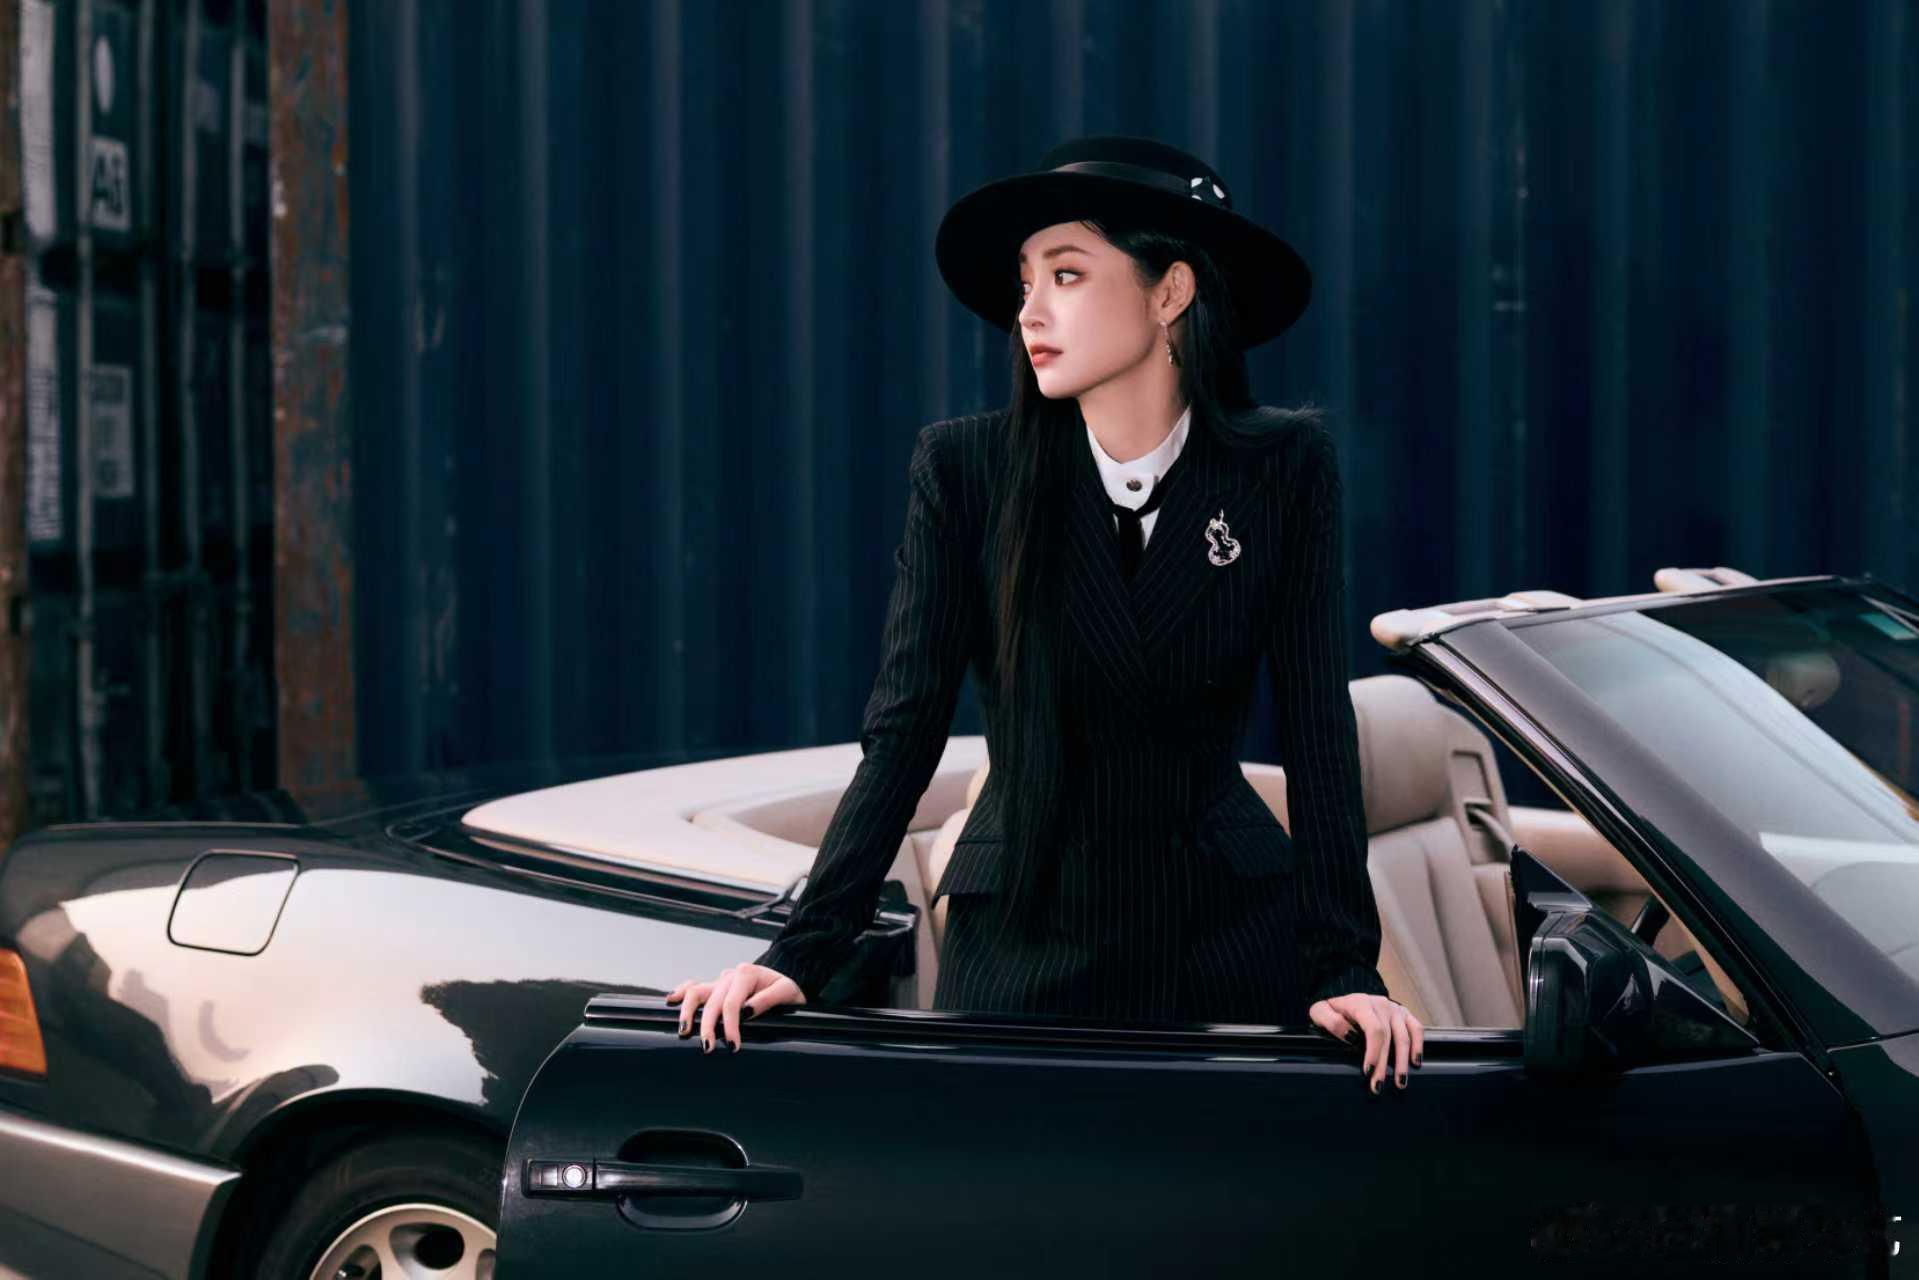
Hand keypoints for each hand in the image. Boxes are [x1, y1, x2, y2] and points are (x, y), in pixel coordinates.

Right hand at [665, 963, 806, 1052]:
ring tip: (683, 1031)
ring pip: (696, 991)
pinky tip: (670, 1001)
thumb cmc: (788, 988)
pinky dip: (682, 992)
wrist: (788, 977)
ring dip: (687, 1011)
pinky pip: (695, 986)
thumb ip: (767, 999)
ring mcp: (721, 981)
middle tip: (708, 1048)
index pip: (732, 1003)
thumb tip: (746, 1011)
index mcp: (747, 974)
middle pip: (711, 1002)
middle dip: (707, 1026)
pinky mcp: (717, 987)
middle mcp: (730, 976)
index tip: (733, 1046)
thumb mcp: (787, 991)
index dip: (730, 1025)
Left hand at [1310, 993, 1422, 1092]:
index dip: (1373, 1052)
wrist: (1345, 996)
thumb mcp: (1320, 1011)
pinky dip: (1418, 1046)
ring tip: (1400, 1083)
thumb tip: (1349, 1036)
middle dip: (1384, 1065)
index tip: (1368, 1071)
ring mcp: (1394, 1009)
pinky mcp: (1404, 1013)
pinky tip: (1415, 1063)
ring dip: (1403, 1062)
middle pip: (1388, 1038)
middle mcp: (1380, 1004)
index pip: (1374, 1030)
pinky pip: (1416, 1029)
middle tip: (1378, 1086)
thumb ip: (1330, 1021)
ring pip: (1404, 1037)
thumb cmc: (1332, 1009)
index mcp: (1360, 1003)